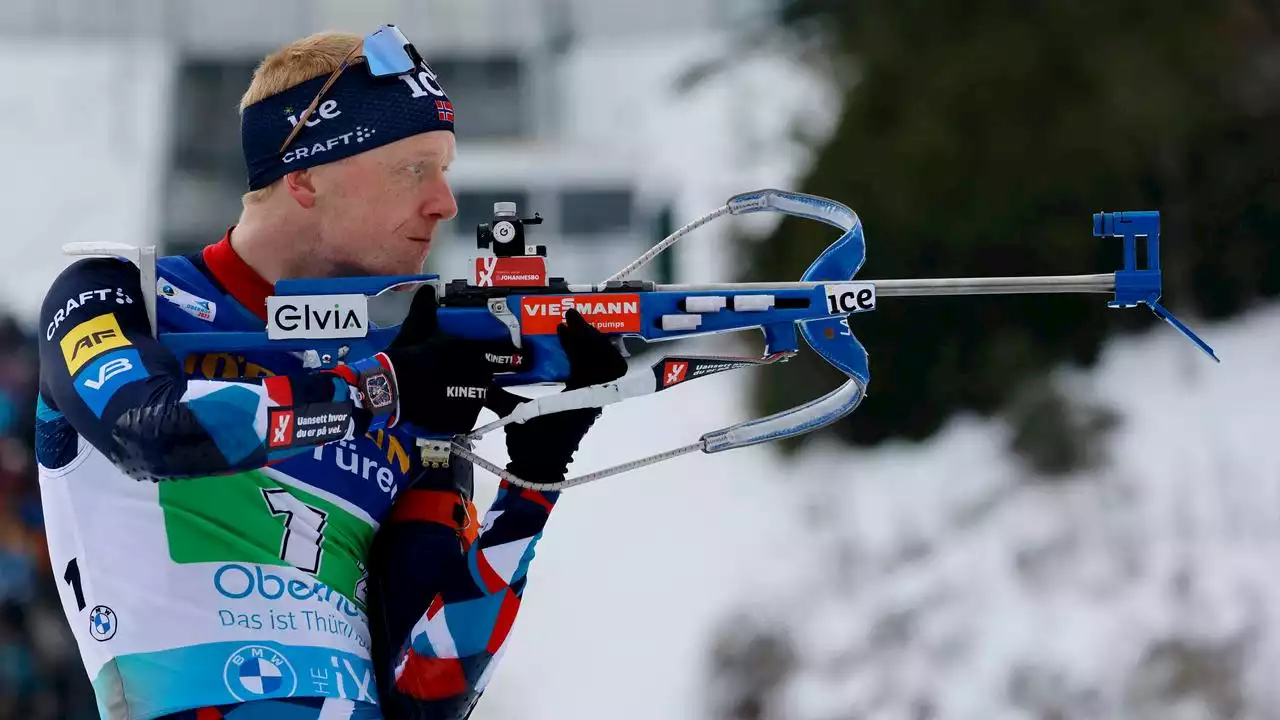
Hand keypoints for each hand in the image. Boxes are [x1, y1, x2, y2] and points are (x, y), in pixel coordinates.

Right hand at [345, 285, 522, 435]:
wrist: (393, 389)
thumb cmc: (408, 355)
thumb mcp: (417, 327)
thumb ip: (426, 308)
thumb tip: (427, 290)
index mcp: (473, 352)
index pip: (504, 355)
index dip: (515, 357)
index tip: (524, 359)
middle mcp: (480, 375)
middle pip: (501, 383)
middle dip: (501, 385)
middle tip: (496, 386)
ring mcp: (474, 399)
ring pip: (480, 400)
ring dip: (471, 399)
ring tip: (449, 398)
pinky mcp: (464, 419)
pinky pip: (465, 417)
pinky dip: (456, 415)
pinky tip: (441, 409)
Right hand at [504, 309, 627, 482]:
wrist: (541, 472)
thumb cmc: (532, 445)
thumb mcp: (514, 416)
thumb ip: (496, 393)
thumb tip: (474, 374)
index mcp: (580, 395)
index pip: (589, 358)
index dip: (579, 336)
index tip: (565, 321)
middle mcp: (592, 396)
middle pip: (605, 358)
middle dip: (590, 337)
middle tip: (570, 321)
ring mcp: (591, 401)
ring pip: (604, 367)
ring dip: (591, 348)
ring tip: (572, 333)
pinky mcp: (586, 405)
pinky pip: (595, 376)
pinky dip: (585, 360)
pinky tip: (567, 353)